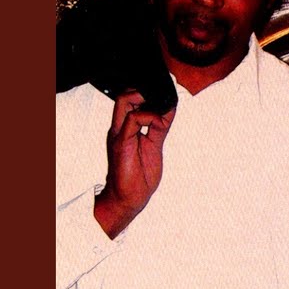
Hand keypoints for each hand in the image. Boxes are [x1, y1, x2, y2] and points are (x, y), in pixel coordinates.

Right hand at [93, 90, 175, 237]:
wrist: (128, 199)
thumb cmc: (139, 177)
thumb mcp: (155, 145)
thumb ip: (159, 127)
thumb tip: (169, 109)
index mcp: (125, 128)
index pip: (130, 99)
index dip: (147, 92)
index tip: (166, 93)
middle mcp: (119, 127)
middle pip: (124, 94)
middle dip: (144, 90)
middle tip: (163, 96)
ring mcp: (119, 134)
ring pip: (124, 100)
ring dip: (145, 98)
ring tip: (160, 107)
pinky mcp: (121, 143)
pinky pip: (132, 120)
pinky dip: (149, 116)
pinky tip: (159, 123)